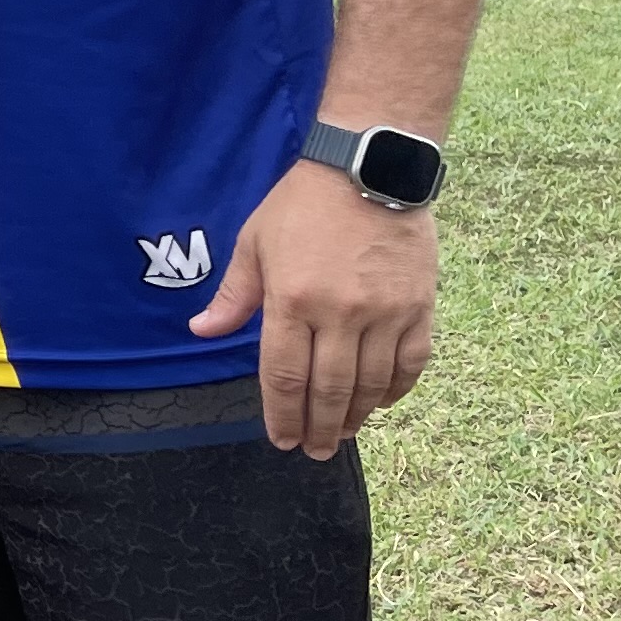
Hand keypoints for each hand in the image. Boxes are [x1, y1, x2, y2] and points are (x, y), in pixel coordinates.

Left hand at [188, 155, 438, 456]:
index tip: (282, 439)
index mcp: (292, 299)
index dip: (282, 414)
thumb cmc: (302, 205)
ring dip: (355, 416)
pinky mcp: (418, 305)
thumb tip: (201, 331)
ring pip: (370, 383)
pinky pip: (410, 362)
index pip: (285, 375)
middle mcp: (339, 313)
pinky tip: (381, 402)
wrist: (367, 168)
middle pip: (328, 389)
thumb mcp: (254, 242)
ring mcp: (384, 311)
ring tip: (343, 433)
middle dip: (319, 428)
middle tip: (314, 451)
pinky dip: (396, 389)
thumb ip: (234, 295)